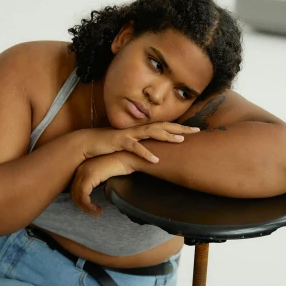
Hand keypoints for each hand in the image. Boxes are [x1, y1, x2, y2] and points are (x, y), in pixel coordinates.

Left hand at [70, 152, 135, 215]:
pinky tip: (98, 209)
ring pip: (77, 196)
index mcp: (84, 169)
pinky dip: (88, 205)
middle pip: (74, 194)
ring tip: (97, 212)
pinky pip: (83, 195)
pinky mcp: (90, 176)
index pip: (75, 189)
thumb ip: (99, 183)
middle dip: (83, 207)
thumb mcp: (107, 175)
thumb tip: (98, 196)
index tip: (93, 209)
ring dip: (86, 208)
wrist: (129, 157)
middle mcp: (81, 169)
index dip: (82, 202)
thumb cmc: (122, 165)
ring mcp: (84, 172)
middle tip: (95, 213)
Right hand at [82, 122, 199, 162]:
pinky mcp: (120, 142)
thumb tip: (154, 151)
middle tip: (196, 131)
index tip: (194, 130)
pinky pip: (135, 147)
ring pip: (151, 132)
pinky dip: (146, 153)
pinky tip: (156, 160)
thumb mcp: (130, 145)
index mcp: (141, 130)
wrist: (89, 142)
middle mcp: (138, 130)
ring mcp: (130, 135)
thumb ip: (142, 145)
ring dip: (166, 136)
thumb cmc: (110, 144)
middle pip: (162, 126)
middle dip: (179, 128)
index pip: (163, 126)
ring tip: (180, 140)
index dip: (179, 127)